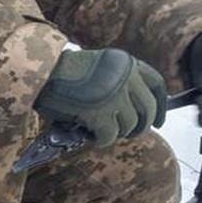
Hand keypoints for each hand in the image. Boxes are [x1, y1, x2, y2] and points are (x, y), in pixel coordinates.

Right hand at [34, 49, 166, 146]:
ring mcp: (115, 95)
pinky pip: (110, 136)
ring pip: (129, 125)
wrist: (40, 74)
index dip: (161, 106)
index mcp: (127, 62)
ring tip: (100, 129)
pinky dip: (101, 139)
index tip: (159, 121)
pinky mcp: (102, 113)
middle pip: (148, 110)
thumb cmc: (65, 73)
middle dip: (140, 126)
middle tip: (129, 133)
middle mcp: (126, 77)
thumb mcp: (100, 68)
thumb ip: (120, 82)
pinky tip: (91, 135)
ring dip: (117, 132)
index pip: (157, 85)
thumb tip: (137, 113)